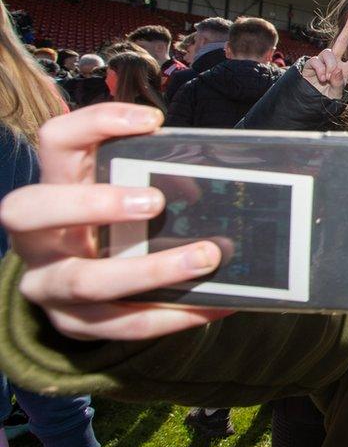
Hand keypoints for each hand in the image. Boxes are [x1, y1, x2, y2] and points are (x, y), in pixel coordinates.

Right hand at [0, 104, 233, 340]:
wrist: (78, 295)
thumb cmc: (107, 230)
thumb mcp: (117, 198)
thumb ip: (151, 183)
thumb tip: (200, 186)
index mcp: (50, 189)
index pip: (55, 141)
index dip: (96, 123)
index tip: (153, 121)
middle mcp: (36, 237)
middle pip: (32, 210)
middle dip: (93, 204)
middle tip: (155, 201)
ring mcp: (47, 284)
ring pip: (87, 281)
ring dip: (153, 270)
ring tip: (206, 257)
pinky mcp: (73, 324)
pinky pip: (125, 324)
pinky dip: (175, 315)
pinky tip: (216, 303)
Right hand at [300, 12, 347, 98]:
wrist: (309, 101)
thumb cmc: (325, 97)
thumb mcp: (335, 94)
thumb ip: (338, 83)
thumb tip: (336, 70)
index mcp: (346, 69)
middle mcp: (335, 62)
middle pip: (342, 41)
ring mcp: (323, 61)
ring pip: (329, 53)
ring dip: (330, 66)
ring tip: (327, 79)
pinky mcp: (312, 63)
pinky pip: (317, 61)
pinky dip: (320, 70)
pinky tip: (320, 78)